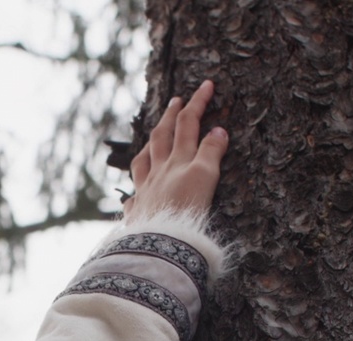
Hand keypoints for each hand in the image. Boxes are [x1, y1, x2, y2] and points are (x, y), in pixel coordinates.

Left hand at [124, 80, 228, 220]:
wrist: (162, 244)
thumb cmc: (186, 211)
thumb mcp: (206, 178)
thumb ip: (211, 153)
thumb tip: (218, 130)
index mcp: (177, 161)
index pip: (188, 124)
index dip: (198, 102)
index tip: (207, 84)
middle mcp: (158, 172)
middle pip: (162, 136)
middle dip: (171, 115)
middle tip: (177, 99)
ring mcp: (145, 191)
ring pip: (143, 161)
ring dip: (150, 145)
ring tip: (154, 138)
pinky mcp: (139, 214)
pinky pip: (134, 197)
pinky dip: (135, 192)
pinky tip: (135, 194)